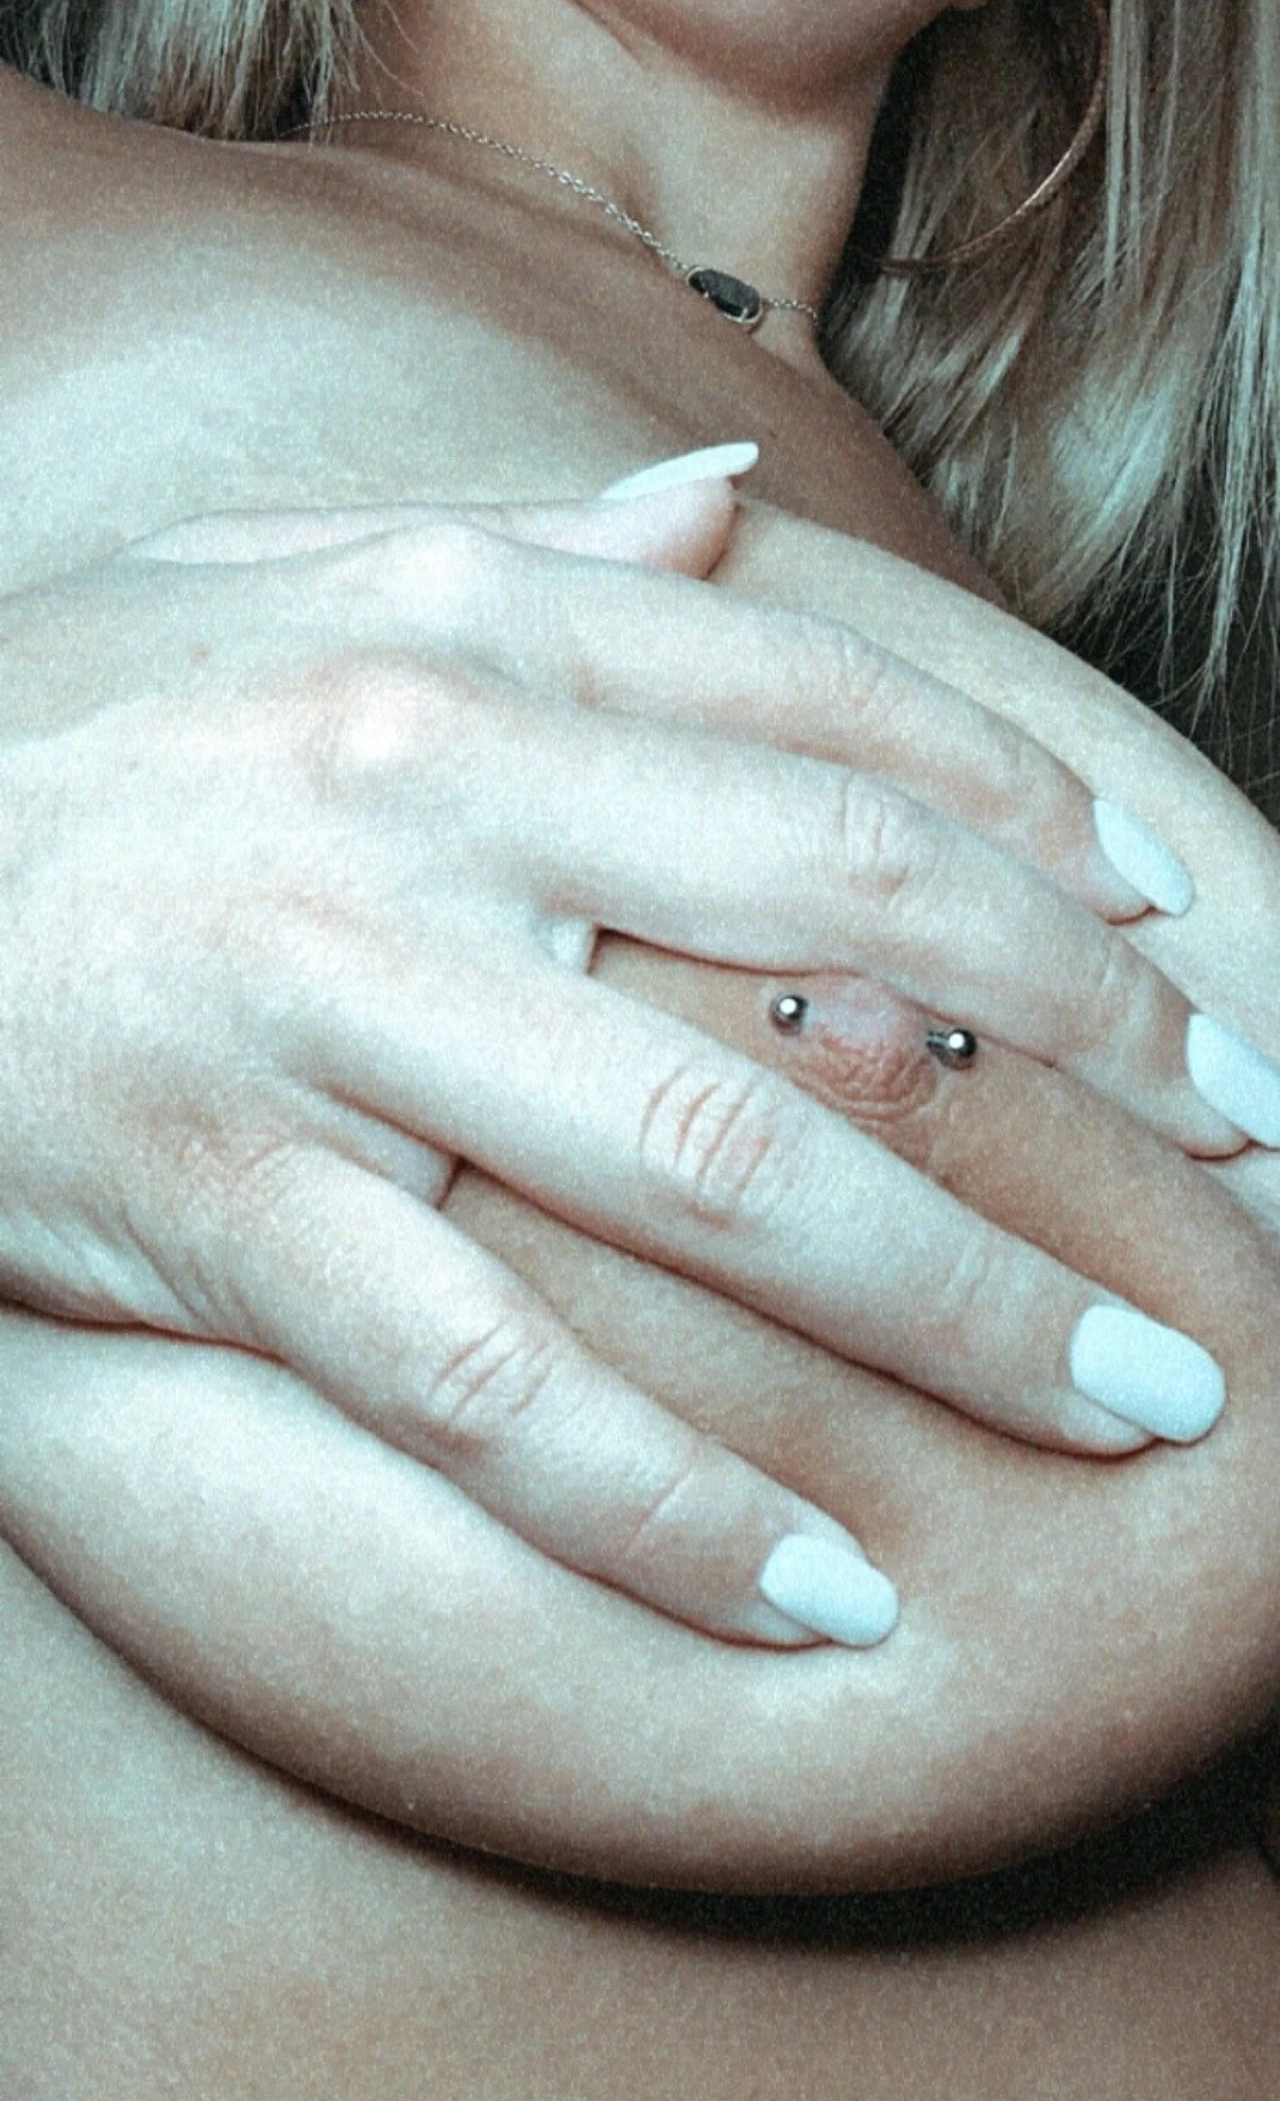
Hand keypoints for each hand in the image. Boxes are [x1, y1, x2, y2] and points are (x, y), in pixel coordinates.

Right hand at [0, 485, 1269, 1651]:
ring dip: (956, 1308)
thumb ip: (530, 560)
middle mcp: (417, 802)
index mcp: (463, 644)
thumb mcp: (287, 583)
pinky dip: (667, 1507)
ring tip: (1131, 1407)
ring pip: (711, 1175)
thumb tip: (728, 501)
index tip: (1193, 966)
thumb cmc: (74, 728)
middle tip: (1247, 1194)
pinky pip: (486, 1386)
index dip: (1057, 852)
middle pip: (842, 945)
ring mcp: (318, 1008)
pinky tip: (819, 1599)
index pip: (837, 732)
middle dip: (1092, 1078)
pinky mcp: (211, 1208)